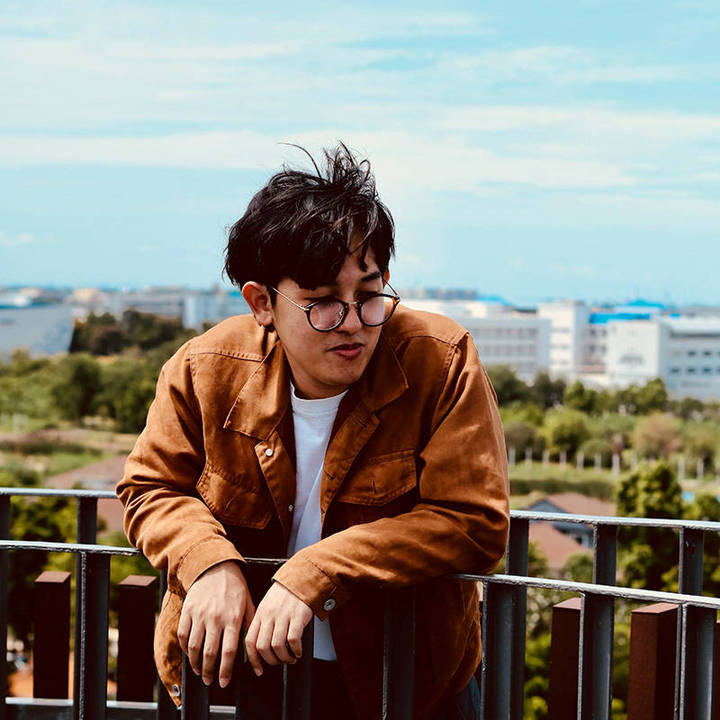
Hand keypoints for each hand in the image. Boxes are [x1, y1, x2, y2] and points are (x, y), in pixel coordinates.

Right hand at [177, 560, 255, 687]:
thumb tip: (254, 653)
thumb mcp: (248, 605)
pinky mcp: (188, 610)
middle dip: (209, 672)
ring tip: (199, 671)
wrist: (216, 566)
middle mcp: (216, 617)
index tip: (223, 683)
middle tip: (209, 681)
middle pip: (209, 653)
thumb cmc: (235, 588)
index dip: (225, 671)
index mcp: (233, 618)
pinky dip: (185, 648)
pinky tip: (190, 654)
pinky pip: (183, 634)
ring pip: (194, 647)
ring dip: (195, 664)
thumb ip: (249, 628)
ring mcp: (200, 614)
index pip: (228, 652)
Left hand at [244, 582, 312, 675]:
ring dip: (284, 658)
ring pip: (277, 646)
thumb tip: (260, 647)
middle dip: (271, 661)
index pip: (250, 641)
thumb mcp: (268, 606)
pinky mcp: (298, 616)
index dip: (253, 659)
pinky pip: (294, 640)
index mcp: (260, 614)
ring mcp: (283, 616)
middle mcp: (269, 616)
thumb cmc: (285, 594)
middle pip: (263, 647)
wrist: (301, 579)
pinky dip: (296, 650)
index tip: (258, 670)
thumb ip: (262, 623)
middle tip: (279, 662)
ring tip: (290, 658)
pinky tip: (298, 652)